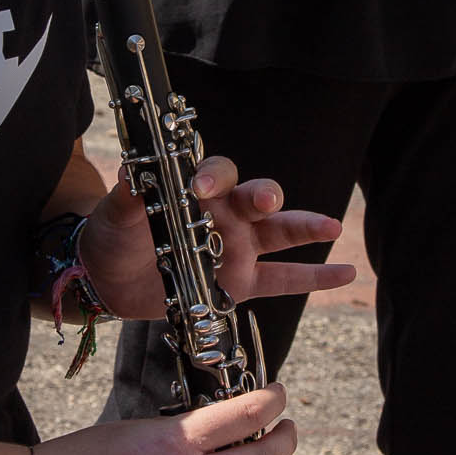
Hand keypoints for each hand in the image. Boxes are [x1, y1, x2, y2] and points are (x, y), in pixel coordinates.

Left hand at [80, 157, 352, 321]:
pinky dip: (315, 277)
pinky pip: (284, 279)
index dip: (214, 177)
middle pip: (256, 197)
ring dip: (305, 228)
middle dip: (264, 195)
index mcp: (198, 192)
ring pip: (279, 233)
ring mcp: (237, 248)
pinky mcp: (240, 283)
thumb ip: (131, 195)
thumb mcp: (118, 214)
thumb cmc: (115, 234)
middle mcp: (225, 214)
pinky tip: (346, 273)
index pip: (217, 174)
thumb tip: (131, 171)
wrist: (109, 276)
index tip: (201, 189)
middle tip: (263, 200)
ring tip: (332, 225)